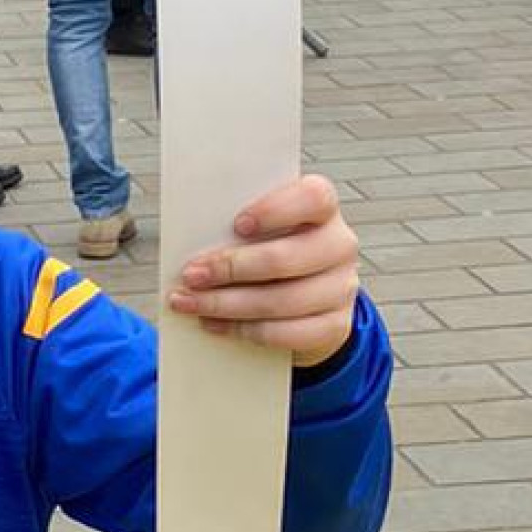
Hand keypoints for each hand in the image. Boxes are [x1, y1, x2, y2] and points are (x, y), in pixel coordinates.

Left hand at [167, 174, 360, 369]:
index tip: (237, 224)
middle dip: (230, 269)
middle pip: (285, 259)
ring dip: (227, 305)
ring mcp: (342, 287)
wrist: (308, 297)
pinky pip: (289, 333)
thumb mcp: (261, 229)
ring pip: (282, 301)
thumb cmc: (273, 249)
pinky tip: (214, 324)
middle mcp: (339, 244)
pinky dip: (245, 331)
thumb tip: (196, 247)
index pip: (312, 198)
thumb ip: (239, 227)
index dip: (275, 210)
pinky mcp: (335, 325)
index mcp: (323, 208)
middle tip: (191, 275)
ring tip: (190, 303)